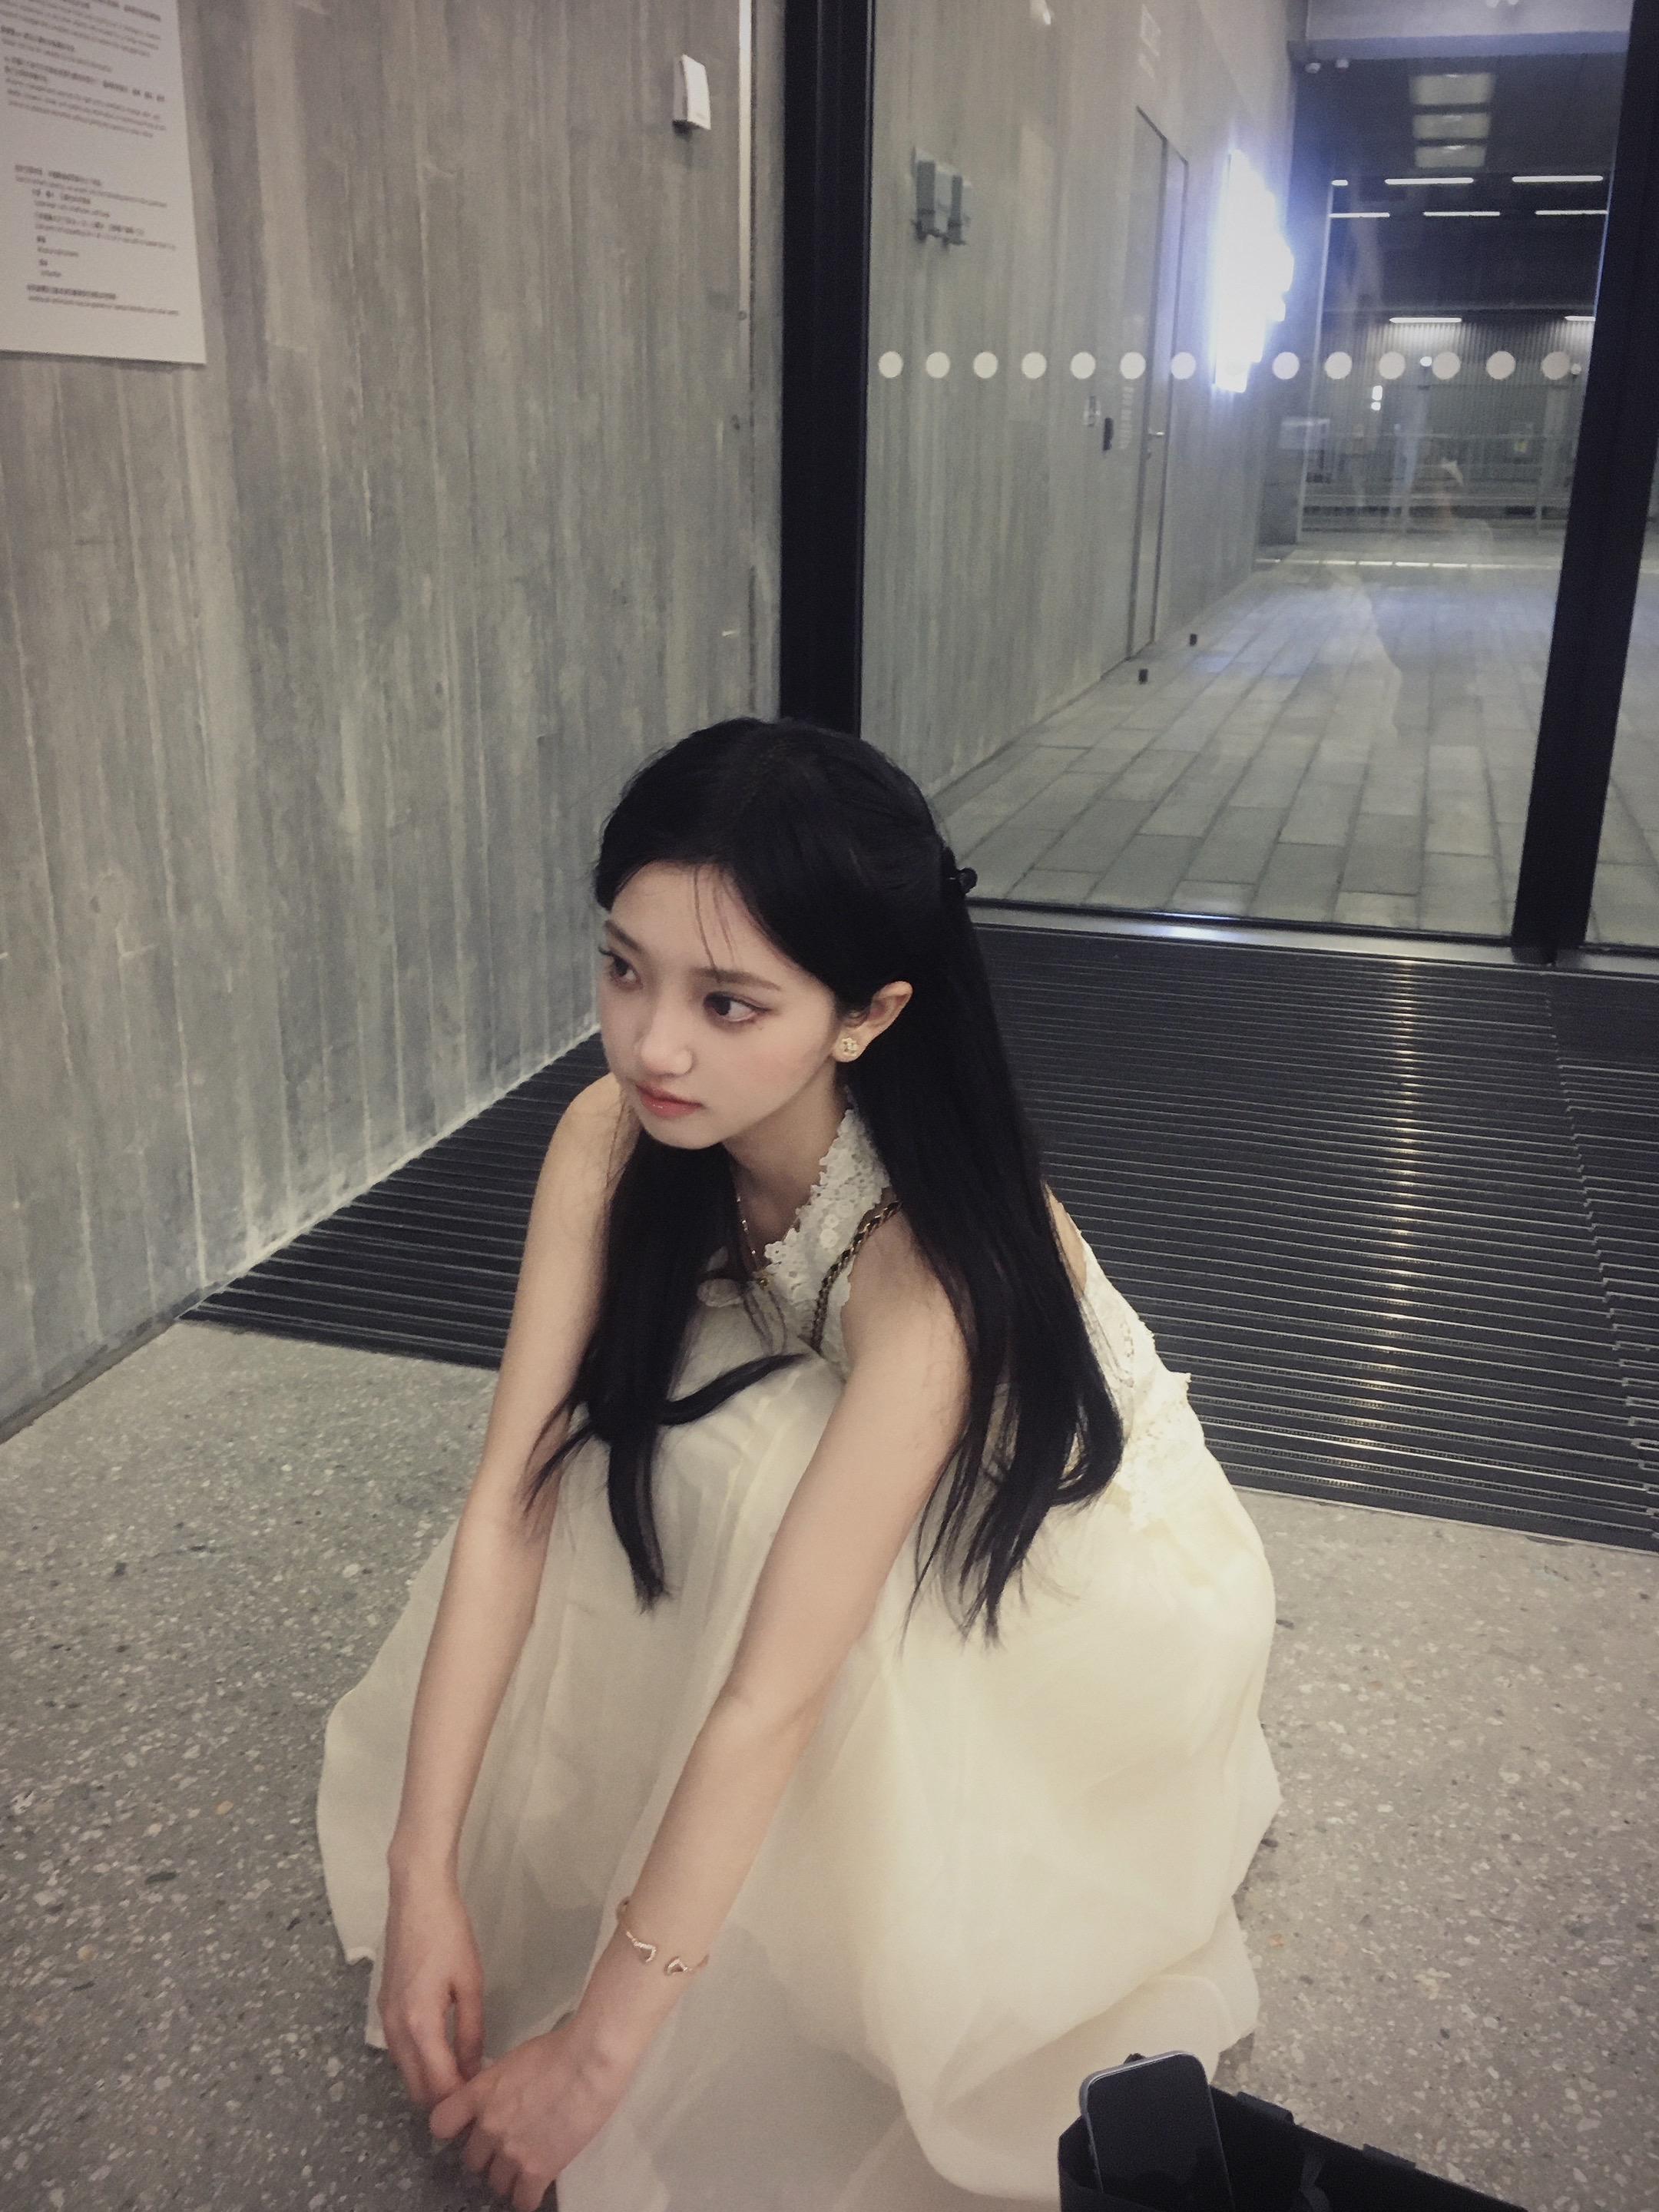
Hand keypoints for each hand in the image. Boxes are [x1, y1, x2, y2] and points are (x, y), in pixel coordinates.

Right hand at [378, 1863, 485, 2111]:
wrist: (416, 1898)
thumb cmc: (449, 1935)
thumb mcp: (470, 1984)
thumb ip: (471, 2032)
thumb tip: (474, 2068)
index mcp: (419, 2026)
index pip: (437, 2086)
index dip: (460, 2100)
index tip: (483, 2100)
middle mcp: (394, 2031)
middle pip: (416, 2088)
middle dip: (443, 2098)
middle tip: (475, 2091)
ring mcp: (384, 2019)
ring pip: (405, 2072)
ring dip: (430, 2081)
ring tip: (464, 2073)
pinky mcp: (383, 2008)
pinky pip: (399, 2051)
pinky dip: (419, 2061)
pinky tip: (443, 2051)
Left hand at [428, 2017, 631, 2209]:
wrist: (590, 2061)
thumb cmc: (558, 2049)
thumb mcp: (514, 2061)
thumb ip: (497, 2087)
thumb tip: (499, 2100)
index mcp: (479, 2094)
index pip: (440, 2124)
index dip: (454, 2129)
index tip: (469, 2127)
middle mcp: (488, 2127)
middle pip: (472, 2160)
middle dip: (488, 2155)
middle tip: (510, 2144)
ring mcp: (510, 2151)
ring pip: (495, 2183)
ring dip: (508, 2176)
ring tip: (526, 2164)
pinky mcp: (538, 2170)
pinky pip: (522, 2201)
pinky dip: (527, 2196)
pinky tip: (537, 2185)